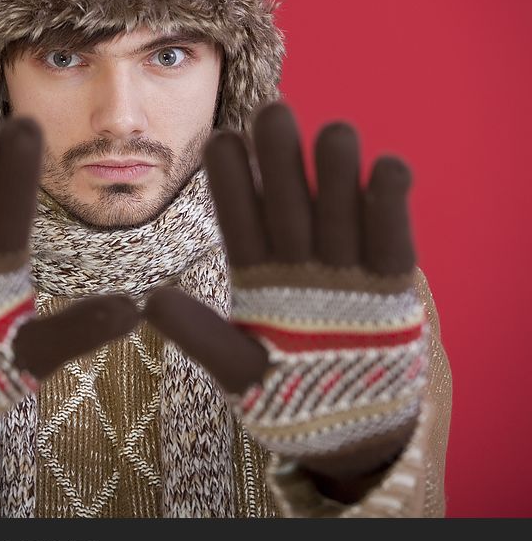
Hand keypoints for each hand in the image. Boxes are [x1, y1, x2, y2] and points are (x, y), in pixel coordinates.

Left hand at [145, 102, 427, 488]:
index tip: (220, 140)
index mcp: (256, 274)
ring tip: (332, 130)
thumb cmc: (285, 398)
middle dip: (281, 159)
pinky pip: (392, 236)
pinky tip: (385, 165)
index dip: (231, 181)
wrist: (349, 429)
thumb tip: (150, 303)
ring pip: (339, 206)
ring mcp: (345, 268)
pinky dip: (390, 201)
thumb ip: (202, 337)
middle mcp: (298, 260)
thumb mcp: (237, 371)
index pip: (239, 219)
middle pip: (288, 200)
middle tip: (272, 110)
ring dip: (336, 170)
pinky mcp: (390, 283)